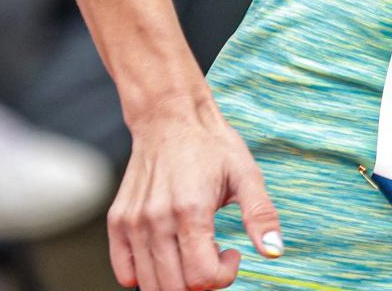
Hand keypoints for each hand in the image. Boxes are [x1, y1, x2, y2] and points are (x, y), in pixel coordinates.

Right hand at [109, 96, 282, 290]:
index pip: (202, 278)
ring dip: (177, 280)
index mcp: (190, 210)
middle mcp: (156, 220)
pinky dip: (146, 276)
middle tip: (213, 254)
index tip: (232, 252)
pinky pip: (125, 272)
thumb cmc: (211, 146)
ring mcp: (133, 223)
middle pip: (176, 288)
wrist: (170, 118)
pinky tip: (168, 253)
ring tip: (192, 251)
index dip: (224, 275)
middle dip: (202, 282)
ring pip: (150, 285)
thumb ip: (261, 215)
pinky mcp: (117, 222)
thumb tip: (274, 250)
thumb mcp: (246, 175)